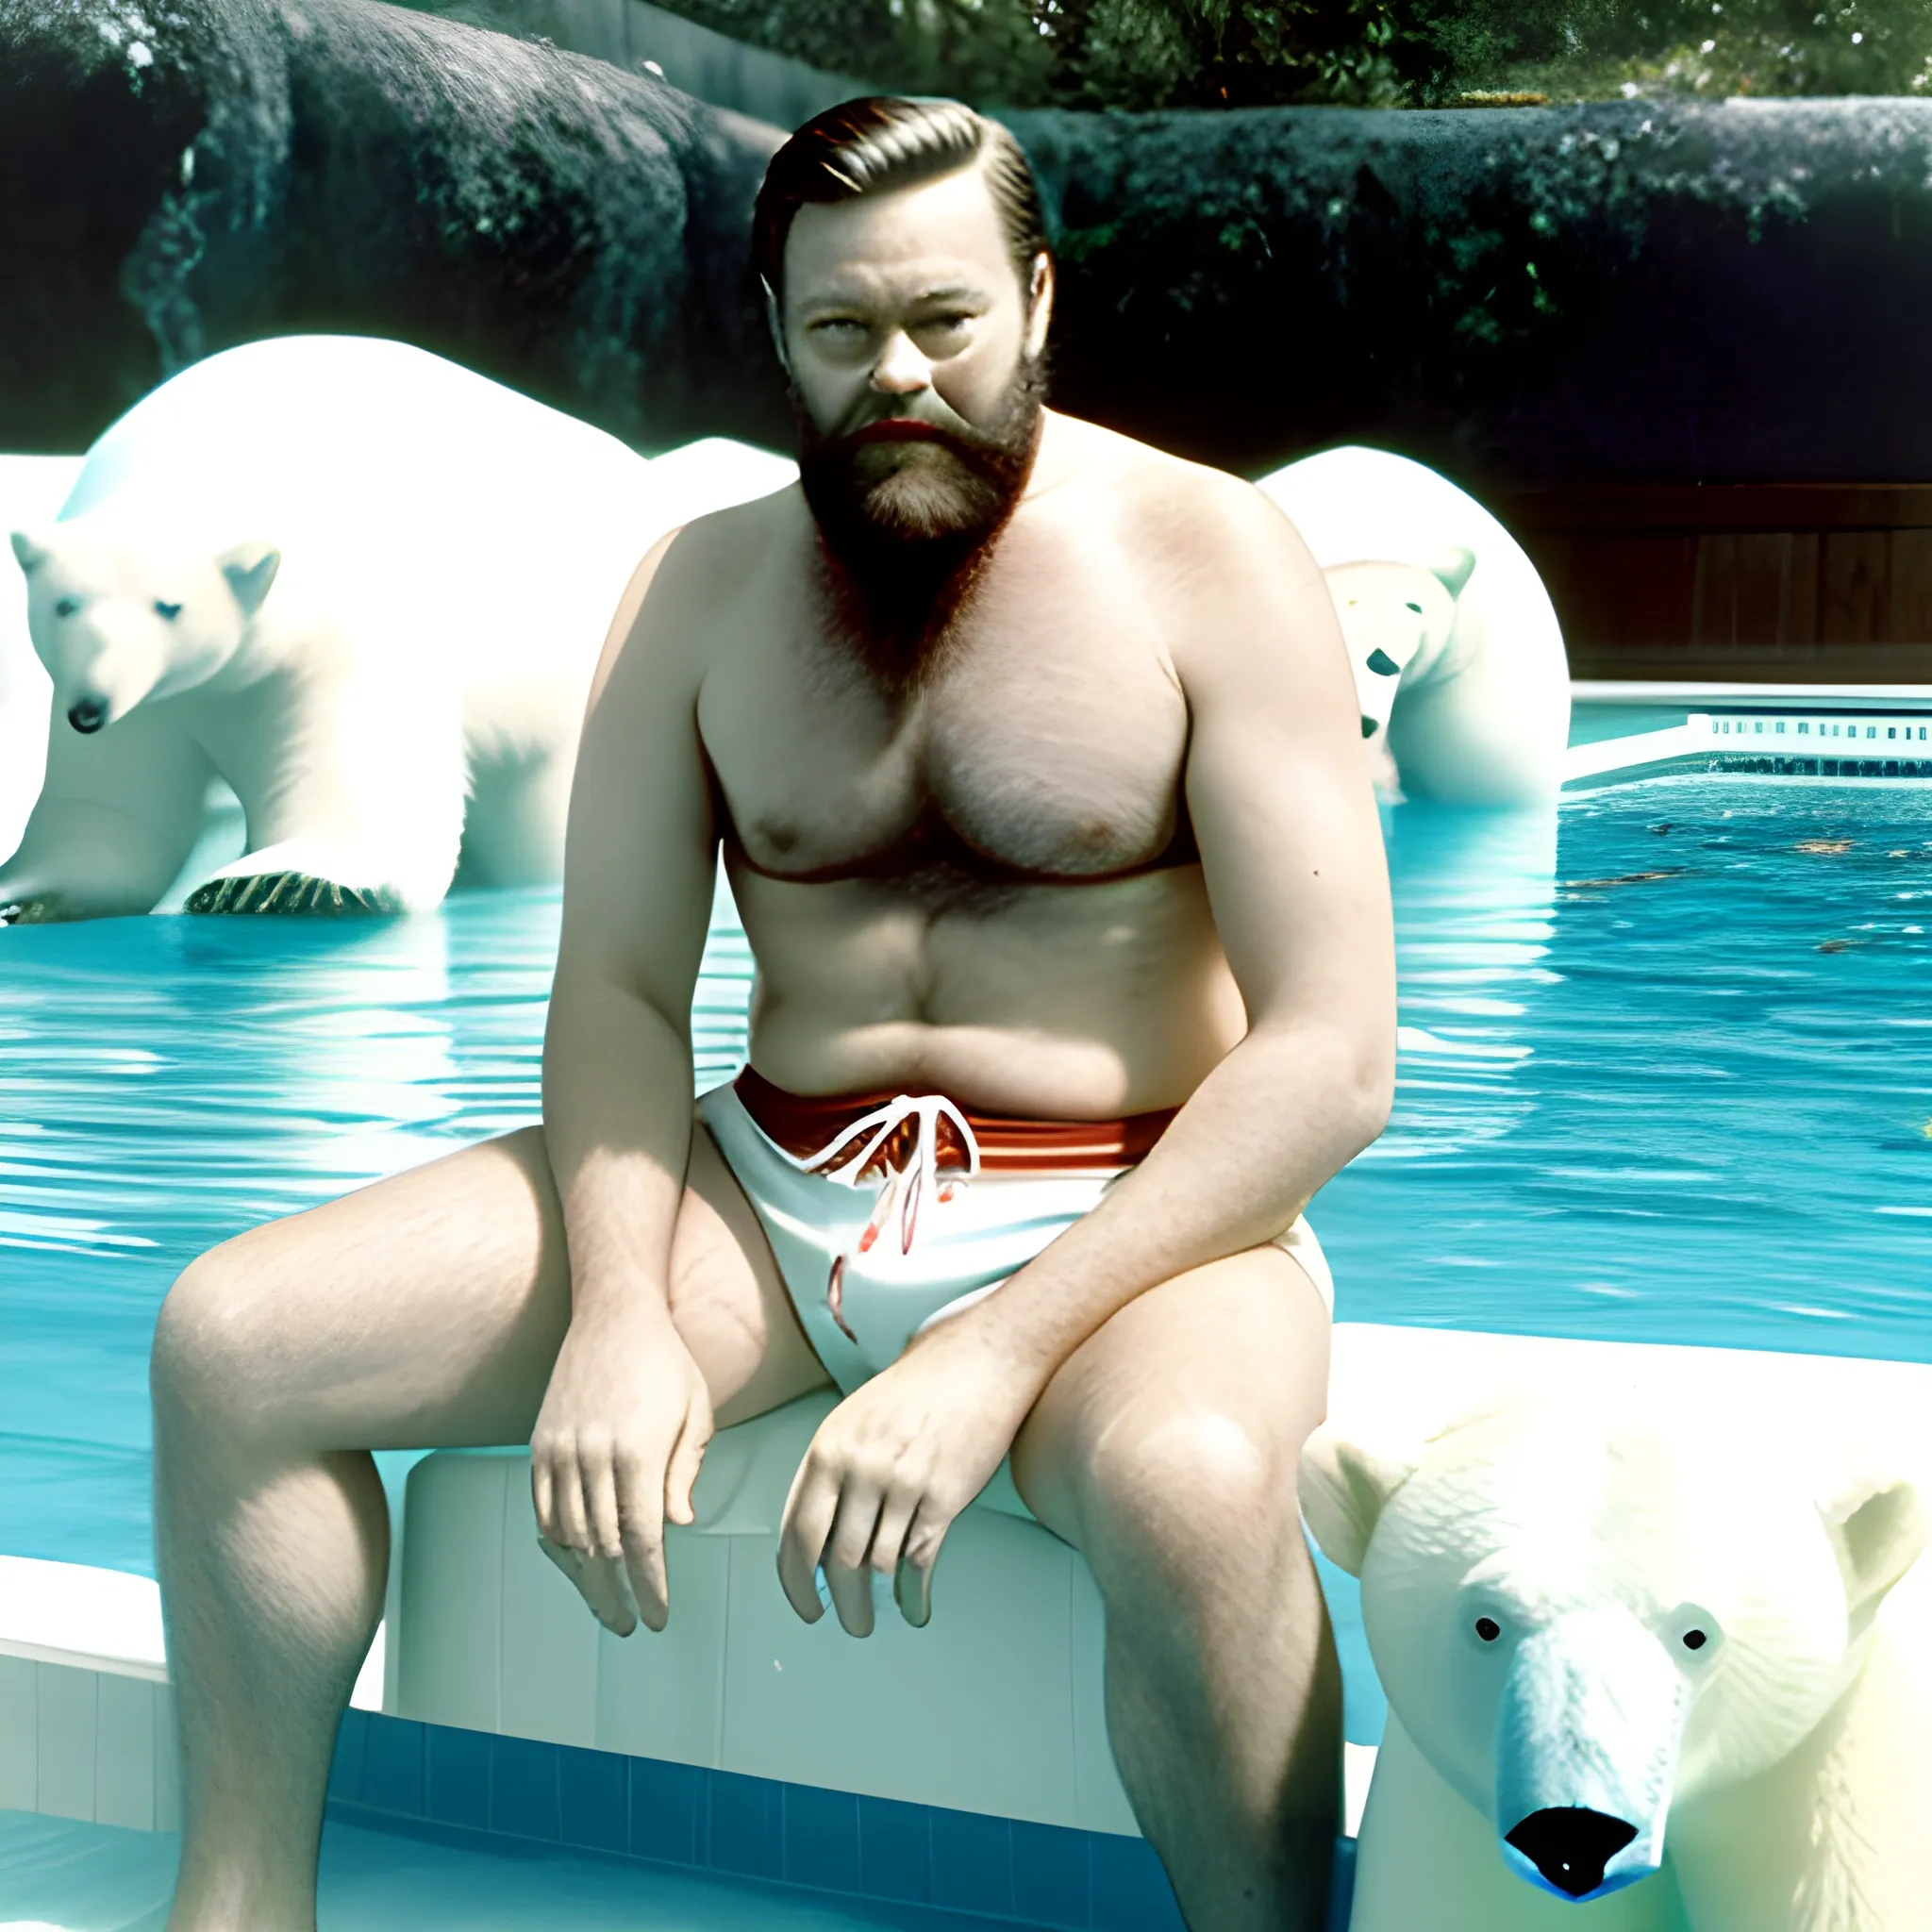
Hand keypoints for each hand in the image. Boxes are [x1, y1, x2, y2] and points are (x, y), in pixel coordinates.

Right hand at [530, 1307, 713, 1635]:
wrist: (614, 1315)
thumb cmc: (665, 1363)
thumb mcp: (697, 1413)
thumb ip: (684, 1471)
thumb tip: (677, 1525)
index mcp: (636, 1451)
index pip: (639, 1538)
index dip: (648, 1584)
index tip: (658, 1615)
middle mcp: (590, 1455)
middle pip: (599, 1547)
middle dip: (617, 1593)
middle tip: (632, 1624)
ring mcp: (558, 1451)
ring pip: (565, 1536)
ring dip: (584, 1578)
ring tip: (605, 1604)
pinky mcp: (539, 1446)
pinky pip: (541, 1511)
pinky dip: (556, 1546)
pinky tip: (573, 1564)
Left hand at [776, 1317, 1041, 1635]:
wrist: (976, 1362)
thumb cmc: (914, 1391)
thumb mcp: (852, 1420)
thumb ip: (830, 1473)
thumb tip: (817, 1540)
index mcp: (828, 1449)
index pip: (797, 1534)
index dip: (797, 1581)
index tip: (805, 1605)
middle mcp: (861, 1468)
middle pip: (837, 1561)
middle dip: (839, 1605)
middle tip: (846, 1623)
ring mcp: (903, 1483)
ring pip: (877, 1567)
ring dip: (873, 1605)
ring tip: (874, 1619)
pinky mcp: (944, 1495)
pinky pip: (920, 1560)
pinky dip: (913, 1594)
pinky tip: (914, 1607)